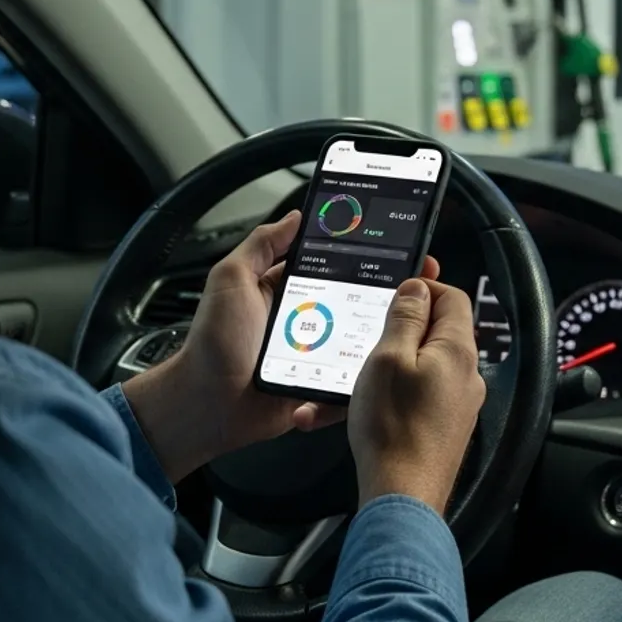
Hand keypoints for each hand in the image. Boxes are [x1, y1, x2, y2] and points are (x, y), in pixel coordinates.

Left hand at [120, 209, 440, 481]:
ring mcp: (317, 354)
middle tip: (415, 285)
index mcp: (287, 290)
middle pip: (357, 302)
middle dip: (386, 294)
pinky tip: (379, 362)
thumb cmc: (212, 344)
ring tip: (405, 323)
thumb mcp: (231, 279)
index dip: (361, 257)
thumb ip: (260, 245)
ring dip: (382, 333)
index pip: (333, 266)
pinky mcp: (321, 386)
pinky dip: (365, 373)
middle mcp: (307, 319)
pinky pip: (352, 378)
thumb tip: (294, 217)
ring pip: (362, 339)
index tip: (393, 248)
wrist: (207, 405)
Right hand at [348, 276, 486, 513]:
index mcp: (458, 350)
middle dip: (398, 328)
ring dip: (384, 367)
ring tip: (350, 378)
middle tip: (367, 331)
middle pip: (436, 332)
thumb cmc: (393, 428)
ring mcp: (457, 404)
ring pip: (419, 367)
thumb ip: (405, 318)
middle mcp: (466, 375)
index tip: (393, 290)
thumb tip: (418, 288)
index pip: (452, 298)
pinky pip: (415, 397)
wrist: (401, 496)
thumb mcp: (388, 358)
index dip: (423, 287)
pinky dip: (387, 396)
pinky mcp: (443, 427)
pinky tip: (351, 410)